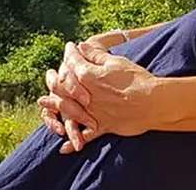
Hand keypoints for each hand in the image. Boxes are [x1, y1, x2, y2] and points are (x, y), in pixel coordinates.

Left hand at [38, 41, 159, 153]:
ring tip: (43, 105)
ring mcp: (93, 112)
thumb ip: (96, 56)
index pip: (74, 62)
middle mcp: (87, 96)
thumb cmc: (136, 79)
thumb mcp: (116, 62)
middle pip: (65, 88)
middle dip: (55, 81)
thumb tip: (82, 46)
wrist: (152, 102)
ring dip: (54, 108)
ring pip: (69, 111)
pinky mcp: (103, 126)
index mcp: (89, 76)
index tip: (70, 46)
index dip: (71, 53)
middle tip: (49, 77)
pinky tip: (64, 148)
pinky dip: (74, 143)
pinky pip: (85, 136)